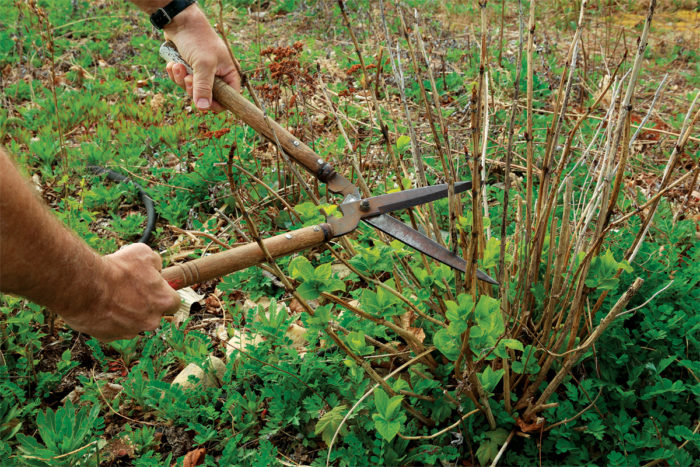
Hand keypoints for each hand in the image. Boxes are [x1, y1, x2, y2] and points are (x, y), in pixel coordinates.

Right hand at [59, 244, 180, 341]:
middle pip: (153, 314)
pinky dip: (109, 319)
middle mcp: (151, 321)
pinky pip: (114, 328)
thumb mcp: (143, 253)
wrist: (85, 285)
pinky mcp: (110, 337)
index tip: (153, 287)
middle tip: (129, 290)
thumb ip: (156, 263)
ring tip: (111, 296)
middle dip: (144, 304)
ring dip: (126, 313)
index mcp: (164, 301)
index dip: (163, 293)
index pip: (174, 302)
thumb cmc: (116, 268)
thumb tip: (156, 268)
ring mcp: (131, 331)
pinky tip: (100, 306)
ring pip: (133, 323)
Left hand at [163, 5, 240, 111]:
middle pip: (205, 97)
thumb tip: (203, 108)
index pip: (228, 99)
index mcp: (228, 74)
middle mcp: (216, 75)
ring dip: (181, 80)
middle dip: (192, 89)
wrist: (180, 21)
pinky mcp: (188, 69)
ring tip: (178, 66)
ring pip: (190, 89)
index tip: (204, 102)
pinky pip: (181, 81)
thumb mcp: (204, 65)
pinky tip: (173, 63)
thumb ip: (204, 87)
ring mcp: (201, 72)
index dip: (216, 104)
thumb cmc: (198, 39)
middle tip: (189, 78)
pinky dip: (175, 74)